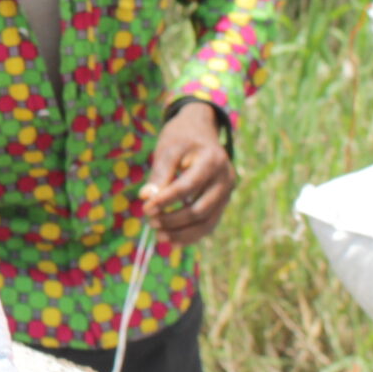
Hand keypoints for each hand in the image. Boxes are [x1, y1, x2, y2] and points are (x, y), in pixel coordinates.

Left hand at [140, 101, 235, 245]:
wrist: (201, 131)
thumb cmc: (182, 139)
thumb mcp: (168, 149)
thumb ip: (159, 173)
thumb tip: (146, 198)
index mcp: (212, 160)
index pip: (188, 187)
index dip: (166, 200)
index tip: (145, 208)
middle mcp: (226, 179)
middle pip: (200, 209)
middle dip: (173, 220)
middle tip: (150, 221)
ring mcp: (227, 192)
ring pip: (207, 223)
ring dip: (181, 233)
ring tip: (158, 235)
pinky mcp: (222, 203)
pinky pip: (209, 224)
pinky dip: (190, 235)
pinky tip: (172, 240)